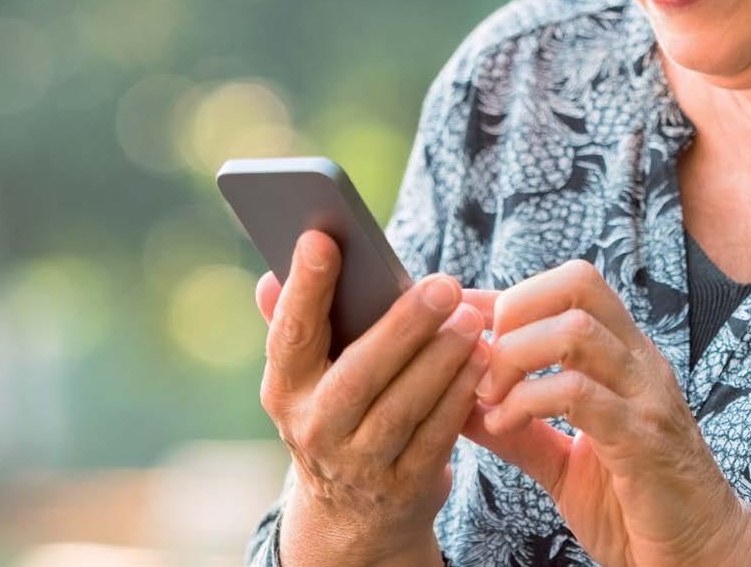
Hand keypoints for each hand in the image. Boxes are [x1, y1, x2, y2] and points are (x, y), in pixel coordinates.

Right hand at [255, 230, 489, 566]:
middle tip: (444, 284)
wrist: (353, 511)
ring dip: (442, 359)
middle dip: (403, 326)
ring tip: (472, 320)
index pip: (290, 332)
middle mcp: (313, 429)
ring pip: (404, 407)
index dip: (305, 286)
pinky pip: (436, 435)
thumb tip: (270, 275)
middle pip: (359, 374)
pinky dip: (460, 396)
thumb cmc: (335, 406)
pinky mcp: (403, 489)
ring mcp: (358, 465)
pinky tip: (481, 361)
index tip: (324, 238)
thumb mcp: (308, 373)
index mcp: (284, 388)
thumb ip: (296, 320)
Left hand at [462, 261, 750, 566]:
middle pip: (578, 281)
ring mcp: (645, 396)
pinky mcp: (643, 439)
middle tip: (483, 354)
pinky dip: (528, 400)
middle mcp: (638, 362)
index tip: (461, 320)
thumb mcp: (563, 462)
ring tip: (488, 394)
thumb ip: (516, 427)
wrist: (706, 563)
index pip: (566, 286)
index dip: (506, 294)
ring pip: (575, 330)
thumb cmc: (636, 511)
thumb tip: (458, 399)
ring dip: (515, 354)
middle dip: (517, 305)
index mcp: (622, 356)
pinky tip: (506, 423)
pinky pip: (579, 393)